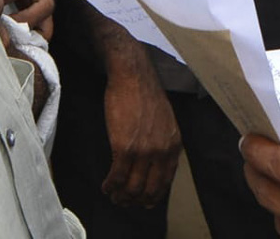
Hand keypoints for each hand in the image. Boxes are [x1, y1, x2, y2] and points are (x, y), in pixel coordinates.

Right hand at [100, 62, 180, 207]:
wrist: (133, 76)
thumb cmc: (145, 94)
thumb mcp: (165, 121)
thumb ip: (163, 143)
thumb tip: (155, 164)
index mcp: (173, 146)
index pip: (166, 182)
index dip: (154, 196)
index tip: (145, 202)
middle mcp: (161, 152)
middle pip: (149, 189)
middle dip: (136, 200)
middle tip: (125, 202)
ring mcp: (143, 151)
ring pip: (132, 187)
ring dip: (121, 196)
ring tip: (113, 196)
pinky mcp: (123, 148)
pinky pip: (117, 176)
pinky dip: (110, 185)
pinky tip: (106, 186)